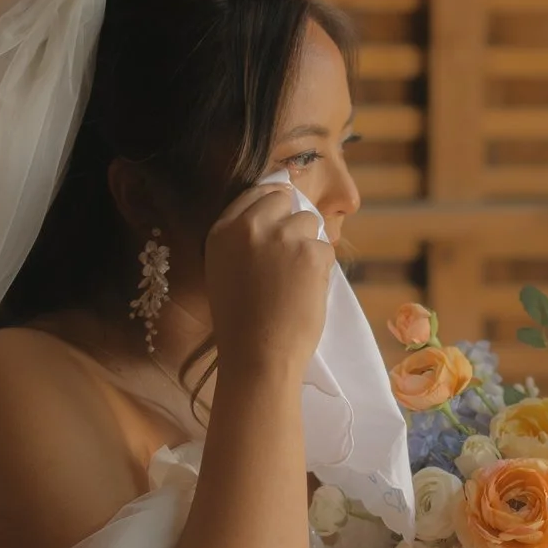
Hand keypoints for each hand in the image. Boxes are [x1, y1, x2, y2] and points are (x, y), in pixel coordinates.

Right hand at [204, 181, 331, 381]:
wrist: (258, 354)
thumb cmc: (240, 322)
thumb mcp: (225, 271)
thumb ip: (242, 242)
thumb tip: (276, 222)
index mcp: (222, 230)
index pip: (254, 193)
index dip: (272, 204)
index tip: (280, 217)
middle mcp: (250, 226)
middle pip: (284, 201)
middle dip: (291, 221)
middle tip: (291, 253)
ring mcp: (282, 237)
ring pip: (310, 222)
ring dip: (309, 245)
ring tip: (295, 279)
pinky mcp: (310, 252)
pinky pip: (326, 248)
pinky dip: (321, 268)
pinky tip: (305, 291)